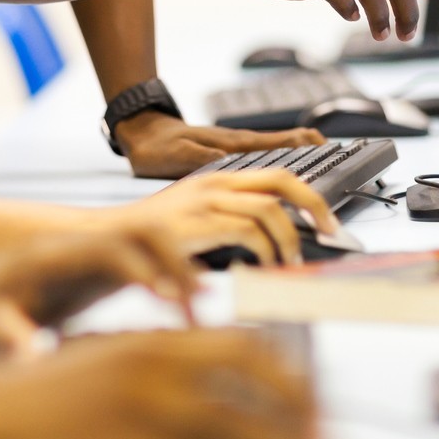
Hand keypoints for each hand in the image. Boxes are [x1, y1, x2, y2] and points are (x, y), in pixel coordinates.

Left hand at [0, 228, 203, 356]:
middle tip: (198, 305)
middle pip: (141, 230)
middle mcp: (78, 246)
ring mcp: (92, 255)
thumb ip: (7, 339)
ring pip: (151, 241)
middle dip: (175, 262)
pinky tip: (184, 318)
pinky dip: (170, 282)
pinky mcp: (100, 272)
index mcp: (51, 255)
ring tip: (198, 312)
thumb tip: (31, 359)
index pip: (106, 247)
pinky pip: (146, 264)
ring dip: (179, 269)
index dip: (140, 270)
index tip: (165, 301)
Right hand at [0, 328, 323, 438]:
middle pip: (258, 371)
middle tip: (324, 438)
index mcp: (154, 338)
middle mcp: (160, 356)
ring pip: (243, 420)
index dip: (285, 373)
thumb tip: (201, 392)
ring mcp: (151, 394)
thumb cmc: (39, 395)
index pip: (242, 343)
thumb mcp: (104, 363)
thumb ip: (154, 368)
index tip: (310, 400)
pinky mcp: (137, 434)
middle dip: (301, 406)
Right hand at [103, 167, 340, 265]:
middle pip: (281, 180)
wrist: (108, 239)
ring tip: (290, 259)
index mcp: (217, 180)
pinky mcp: (198, 223)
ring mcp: (206, 200)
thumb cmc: (152, 240)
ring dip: (289, 237)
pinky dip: (265, 249)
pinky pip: (248, 230)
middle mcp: (215, 183)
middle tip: (330, 230)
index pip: (275, 175)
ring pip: (270, 208)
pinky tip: (264, 264)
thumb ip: (228, 221)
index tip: (326, 218)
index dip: (307, 194)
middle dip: (314, 204)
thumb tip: (269, 241)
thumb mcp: (195, 220)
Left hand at [113, 109, 330, 178]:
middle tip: (343, 159)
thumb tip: (229, 164)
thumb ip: (203, 160)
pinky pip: (265, 156)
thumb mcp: (176, 156)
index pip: (280, 142)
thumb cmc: (156, 146)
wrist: (141, 133)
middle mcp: (240, 144)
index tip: (331, 151)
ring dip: (304, 155)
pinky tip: (291, 171)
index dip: (306, 146)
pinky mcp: (229, 153)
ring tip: (328, 164)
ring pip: (280, 150)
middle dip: (316, 150)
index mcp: (233, 144)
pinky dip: (285, 160)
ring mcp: (237, 147)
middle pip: (288, 144)